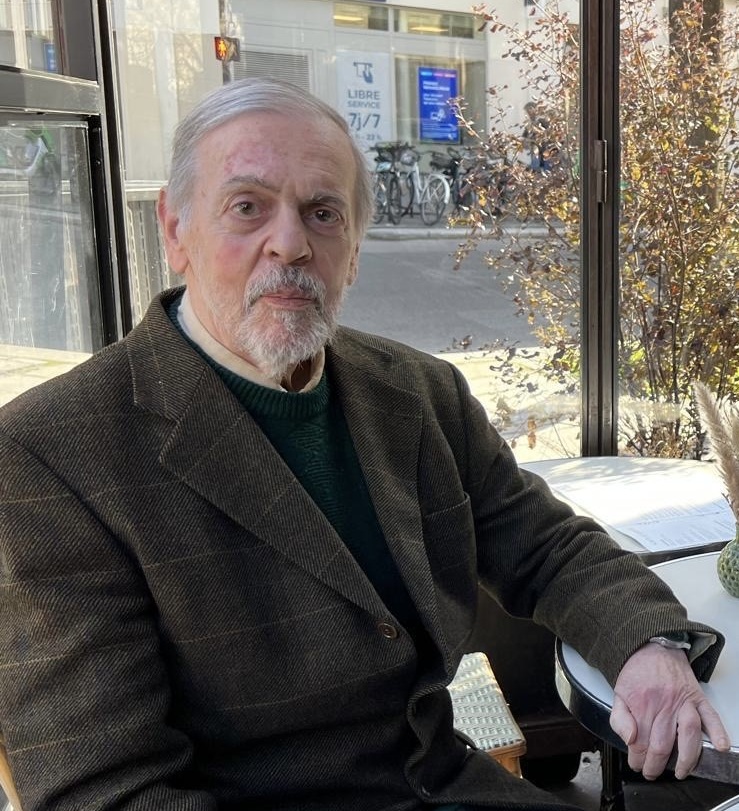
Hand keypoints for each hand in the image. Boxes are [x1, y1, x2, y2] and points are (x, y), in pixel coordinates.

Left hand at [609, 642, 729, 779]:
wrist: (652, 647)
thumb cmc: (636, 672)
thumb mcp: (618, 692)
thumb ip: (619, 718)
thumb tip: (629, 740)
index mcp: (641, 704)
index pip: (640, 742)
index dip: (638, 759)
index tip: (637, 764)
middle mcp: (664, 704)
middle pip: (663, 744)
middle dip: (656, 765)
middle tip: (653, 771)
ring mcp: (683, 701)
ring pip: (688, 735)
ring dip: (686, 759)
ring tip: (682, 771)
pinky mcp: (697, 697)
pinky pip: (711, 716)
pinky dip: (718, 732)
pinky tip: (719, 747)